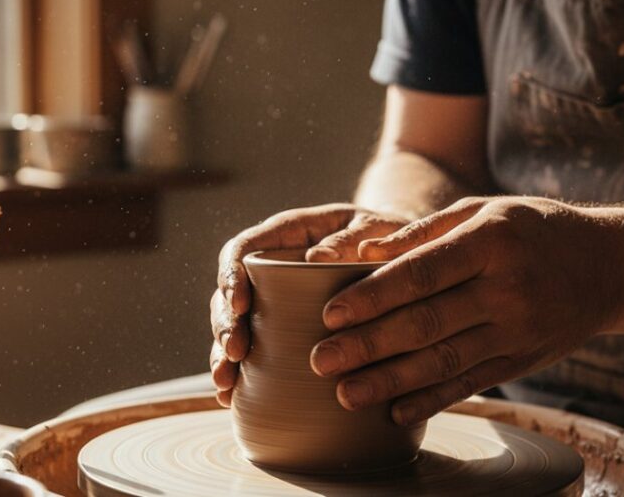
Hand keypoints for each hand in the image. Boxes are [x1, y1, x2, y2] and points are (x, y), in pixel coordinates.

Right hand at [210, 203, 408, 405]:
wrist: (400, 254)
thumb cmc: (385, 235)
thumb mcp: (374, 228)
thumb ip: (350, 237)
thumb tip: (317, 257)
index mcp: (286, 233)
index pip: (242, 248)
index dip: (232, 275)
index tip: (240, 304)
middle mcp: (270, 266)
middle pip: (229, 291)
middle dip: (225, 324)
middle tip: (234, 353)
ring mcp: (272, 298)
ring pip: (233, 323)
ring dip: (222, 353)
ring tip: (225, 383)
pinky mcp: (280, 328)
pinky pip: (251, 349)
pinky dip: (237, 373)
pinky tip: (230, 397)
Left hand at [310, 197, 623, 424]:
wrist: (606, 266)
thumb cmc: (530, 228)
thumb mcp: (482, 211)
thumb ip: (422, 232)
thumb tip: (362, 250)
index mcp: (489, 244)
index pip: (420, 273)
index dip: (373, 296)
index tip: (330, 313)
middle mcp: (505, 291)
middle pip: (426, 324)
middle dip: (368, 345)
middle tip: (320, 360)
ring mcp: (516, 331)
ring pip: (444, 362)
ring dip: (390, 382)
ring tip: (345, 394)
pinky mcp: (520, 360)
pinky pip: (471, 384)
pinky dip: (431, 400)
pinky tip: (395, 412)